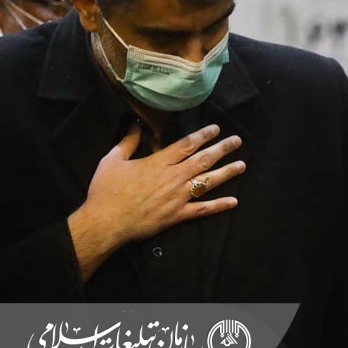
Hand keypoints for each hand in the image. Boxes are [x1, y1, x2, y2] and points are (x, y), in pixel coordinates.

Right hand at [68, 123, 245, 279]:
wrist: (105, 222)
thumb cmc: (106, 191)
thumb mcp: (112, 160)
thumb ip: (127, 142)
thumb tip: (135, 124)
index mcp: (158, 162)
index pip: (186, 145)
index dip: (203, 135)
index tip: (216, 129)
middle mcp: (173, 177)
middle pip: (203, 160)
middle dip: (222, 149)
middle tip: (237, 141)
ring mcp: (178, 197)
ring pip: (208, 182)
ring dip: (227, 172)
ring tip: (242, 165)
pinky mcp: (177, 215)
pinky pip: (203, 209)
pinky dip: (219, 205)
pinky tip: (234, 201)